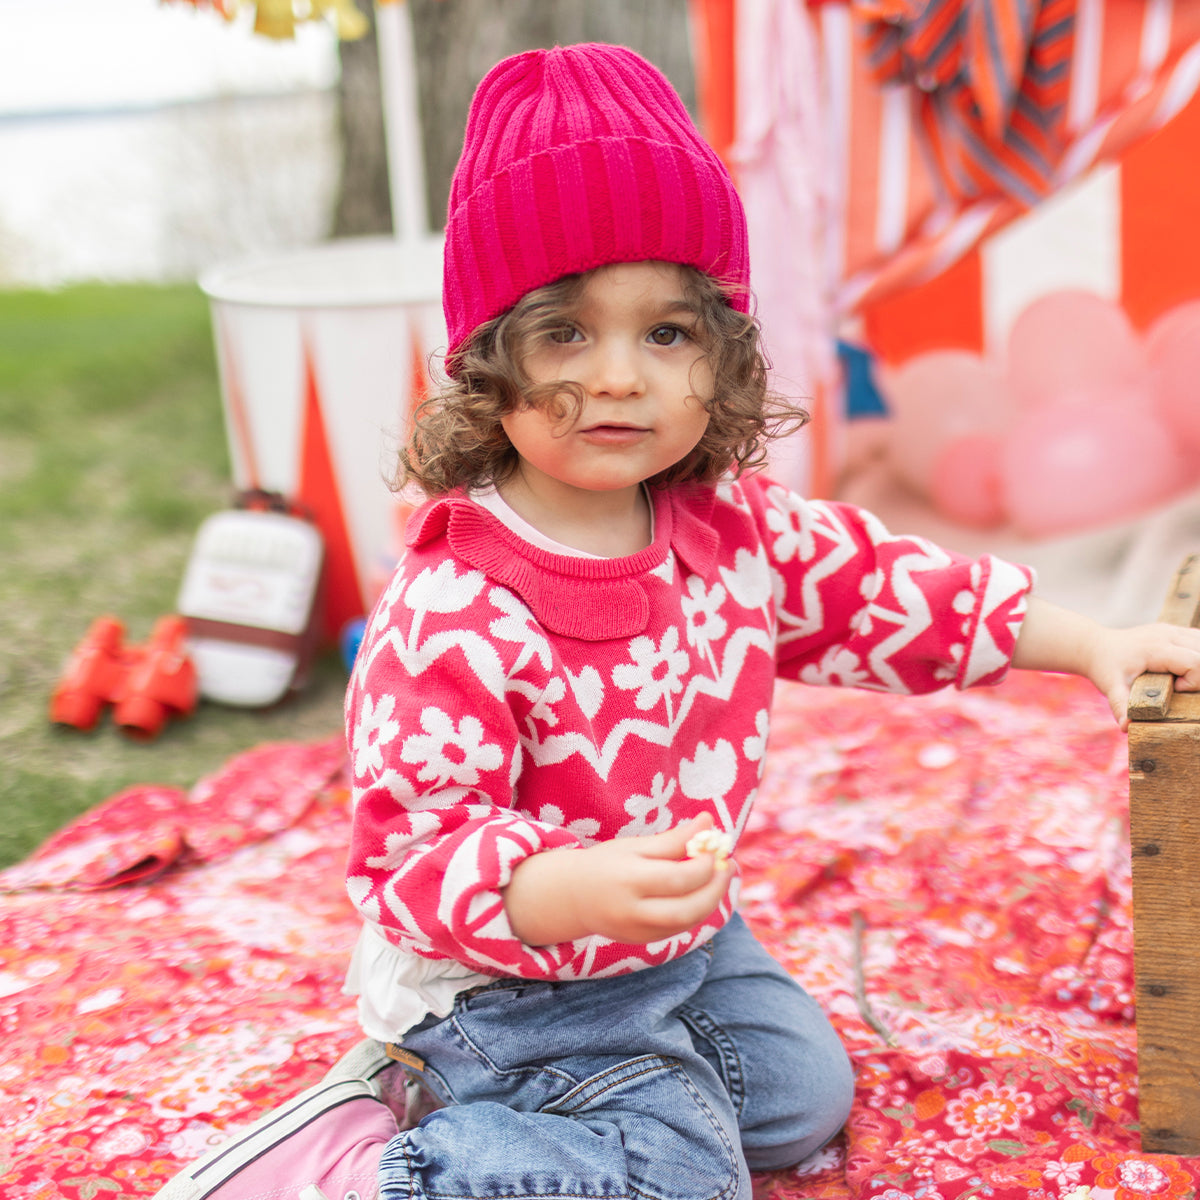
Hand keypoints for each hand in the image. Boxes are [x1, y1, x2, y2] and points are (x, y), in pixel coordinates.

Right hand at [503, 814, 734, 945]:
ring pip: (687, 924)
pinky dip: (696, 911)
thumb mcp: (635, 846)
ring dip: (711, 901)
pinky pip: (679, 930)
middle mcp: (633, 912)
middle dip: (716, 889)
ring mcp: (639, 932)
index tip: (715, 846)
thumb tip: (708, 822)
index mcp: (629, 881)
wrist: (572, 897)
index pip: (679, 878)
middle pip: (688, 910)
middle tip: (728, 866)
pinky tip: (701, 892)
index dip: (705, 864)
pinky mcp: (644, 942)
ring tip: (719, 877)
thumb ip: (673, 838)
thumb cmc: (606, 864)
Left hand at [1086, 622, 1199, 728]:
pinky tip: (1184, 667)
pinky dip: (1198, 655)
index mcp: (1156, 648)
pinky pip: (1198, 639)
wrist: (1095, 647)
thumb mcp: (1111, 687)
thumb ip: (1120, 706)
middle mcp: (1167, 634)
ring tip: (1182, 676)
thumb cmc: (1104, 667)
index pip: (1195, 662)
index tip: (1174, 689)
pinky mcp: (1173, 630)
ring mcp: (1171, 630)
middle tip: (1180, 685)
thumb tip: (1126, 726)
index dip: (1193, 681)